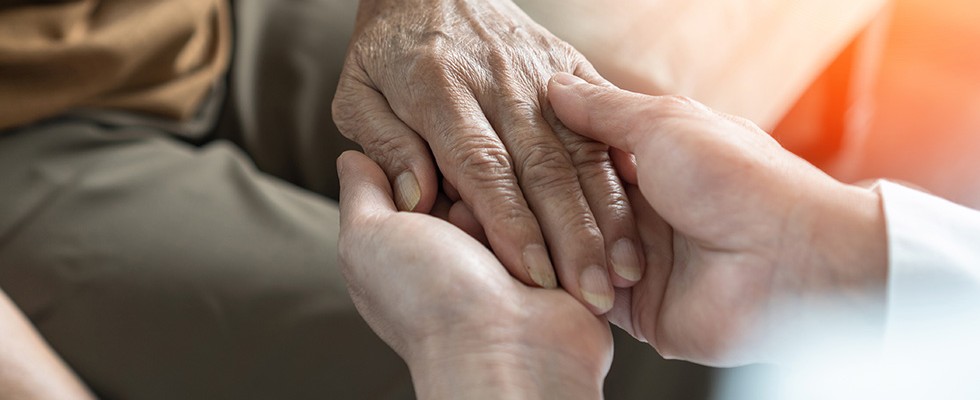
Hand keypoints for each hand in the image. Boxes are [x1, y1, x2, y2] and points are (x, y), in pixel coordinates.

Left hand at [333, 0, 645, 312]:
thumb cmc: (387, 53)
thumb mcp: (356, 94)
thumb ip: (384, 145)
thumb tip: (418, 198)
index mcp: (438, 89)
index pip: (480, 165)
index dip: (509, 221)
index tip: (532, 272)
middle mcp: (495, 81)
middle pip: (540, 164)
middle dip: (570, 232)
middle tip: (590, 290)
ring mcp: (538, 72)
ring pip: (580, 149)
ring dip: (605, 212)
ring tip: (623, 268)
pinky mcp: (568, 66)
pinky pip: (603, 120)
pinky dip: (622, 169)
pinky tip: (639, 214)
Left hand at [336, 151, 611, 398]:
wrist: (511, 356)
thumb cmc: (432, 304)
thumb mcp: (370, 241)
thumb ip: (362, 196)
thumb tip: (353, 158)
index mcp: (424, 226)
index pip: (433, 151)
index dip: (434, 158)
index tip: (432, 196)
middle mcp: (474, 229)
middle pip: (487, 160)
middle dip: (485, 187)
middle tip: (471, 240)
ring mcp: (529, 234)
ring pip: (533, 175)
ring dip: (526, 208)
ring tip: (513, 265)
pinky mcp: (574, 241)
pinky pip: (576, 194)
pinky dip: (566, 214)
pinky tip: (551, 249)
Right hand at [547, 73, 888, 365]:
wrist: (787, 259)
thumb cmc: (737, 180)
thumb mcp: (664, 124)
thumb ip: (605, 112)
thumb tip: (557, 87)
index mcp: (654, 161)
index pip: (580, 155)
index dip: (549, 152)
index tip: (517, 146)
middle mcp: (645, 210)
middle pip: (570, 205)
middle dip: (548, 204)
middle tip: (515, 197)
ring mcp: (640, 260)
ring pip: (571, 251)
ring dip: (557, 245)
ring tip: (529, 235)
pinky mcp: (639, 308)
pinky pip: (586, 299)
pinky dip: (564, 289)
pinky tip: (538, 273)